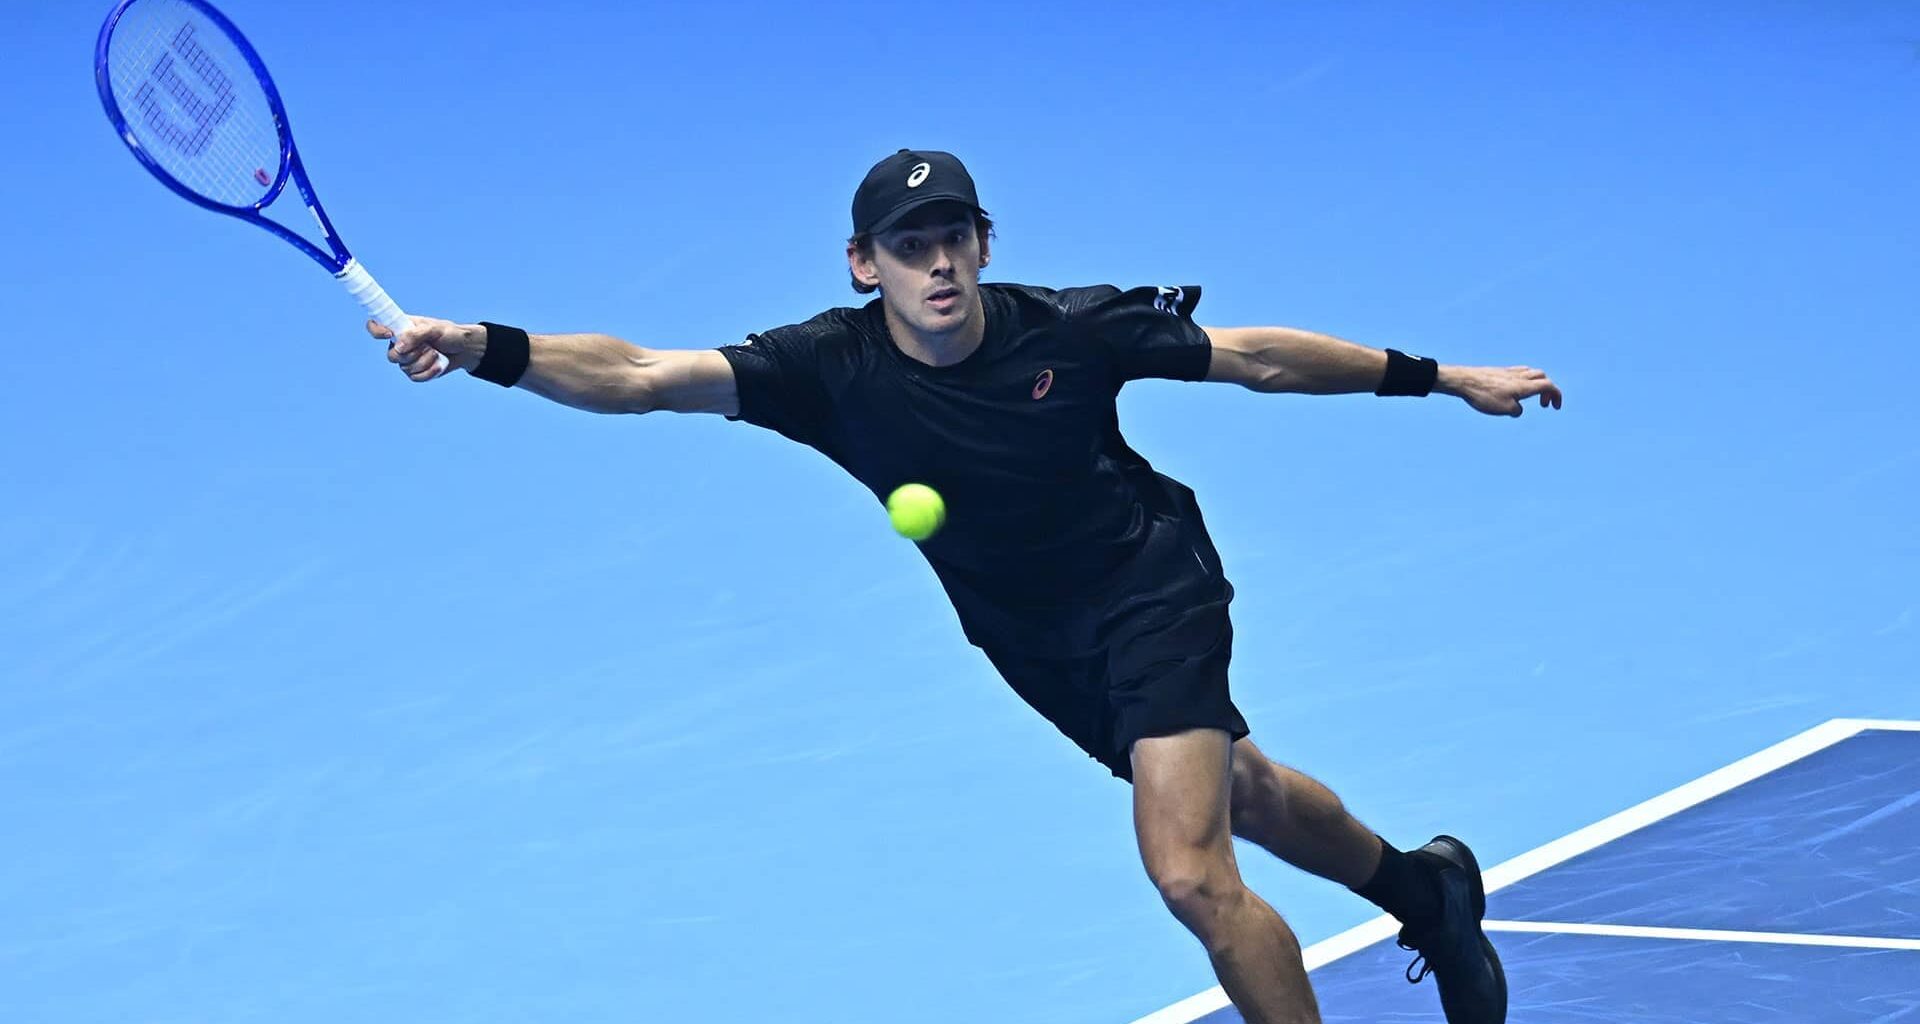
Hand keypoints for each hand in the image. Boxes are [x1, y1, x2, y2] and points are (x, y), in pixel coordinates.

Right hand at [368, 317, 482, 382]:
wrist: (464, 349)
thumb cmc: (449, 334)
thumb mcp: (434, 329)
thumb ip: (415, 335)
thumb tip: (398, 347)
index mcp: (400, 327)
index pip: (376, 326)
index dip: (376, 331)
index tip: (389, 334)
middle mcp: (400, 344)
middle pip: (391, 356)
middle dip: (412, 354)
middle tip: (428, 347)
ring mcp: (407, 359)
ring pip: (405, 368)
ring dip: (424, 362)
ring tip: (436, 353)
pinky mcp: (416, 372)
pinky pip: (415, 377)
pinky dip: (429, 372)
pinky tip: (438, 365)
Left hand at [1438, 364, 1563, 416]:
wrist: (1464, 381)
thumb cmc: (1484, 396)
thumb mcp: (1504, 409)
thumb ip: (1517, 410)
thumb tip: (1517, 409)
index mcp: (1524, 385)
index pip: (1548, 386)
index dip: (1557, 395)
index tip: (1555, 407)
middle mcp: (1519, 376)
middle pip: (1542, 377)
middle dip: (1548, 390)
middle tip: (1543, 404)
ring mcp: (1508, 372)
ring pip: (1530, 372)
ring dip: (1536, 384)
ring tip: (1530, 396)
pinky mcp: (1498, 371)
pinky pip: (1518, 372)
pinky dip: (1523, 380)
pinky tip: (1514, 390)